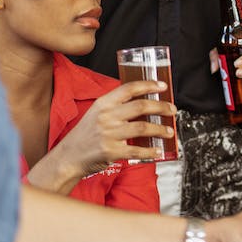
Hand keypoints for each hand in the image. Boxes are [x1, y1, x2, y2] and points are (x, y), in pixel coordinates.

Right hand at [51, 80, 175, 170]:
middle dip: (161, 106)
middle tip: (172, 109)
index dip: (148, 85)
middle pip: (141, 106)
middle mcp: (106, 116)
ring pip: (143, 127)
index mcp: (103, 104)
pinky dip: (150, 151)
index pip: (129, 88)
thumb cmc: (86, 135)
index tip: (162, 86)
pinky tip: (158, 150)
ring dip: (160, 129)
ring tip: (168, 131)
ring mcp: (109, 134)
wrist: (69, 156)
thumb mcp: (96, 113)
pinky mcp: (111, 151)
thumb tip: (144, 102)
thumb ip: (116, 106)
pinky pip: (137, 150)